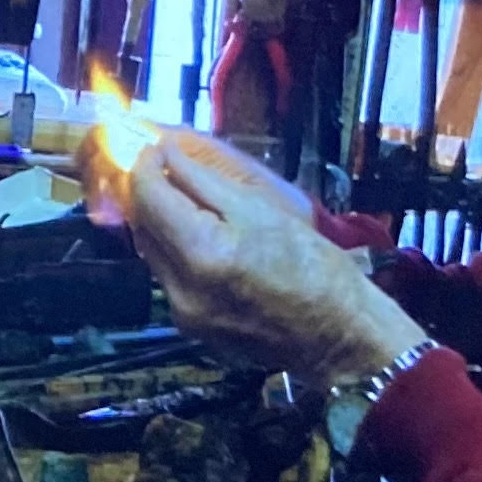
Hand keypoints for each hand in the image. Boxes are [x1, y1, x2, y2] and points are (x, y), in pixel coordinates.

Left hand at [112, 126, 422, 385]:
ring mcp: (183, 314)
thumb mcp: (260, 209)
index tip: (158, 146)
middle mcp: (180, 289)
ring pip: (151, 251)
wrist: (339, 334)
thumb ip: (203, 180)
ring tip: (185, 198)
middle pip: (142, 225)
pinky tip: (198, 236)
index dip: (147, 164)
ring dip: (160, 221)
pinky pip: (168, 277)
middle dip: (150, 191)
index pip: (147, 197)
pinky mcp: (192, 327)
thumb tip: (164, 152)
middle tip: (170, 166)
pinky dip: (175, 250)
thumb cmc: (313, 267)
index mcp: (200, 254)